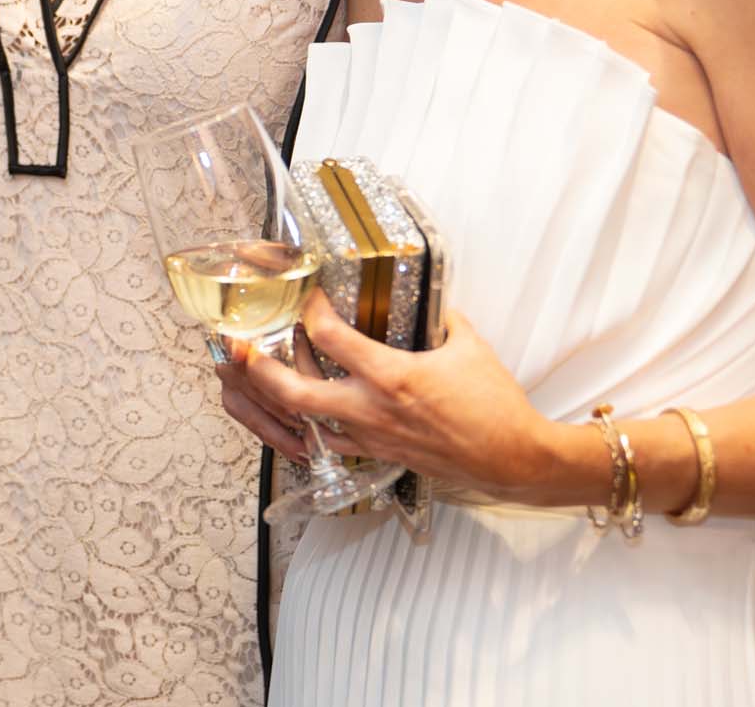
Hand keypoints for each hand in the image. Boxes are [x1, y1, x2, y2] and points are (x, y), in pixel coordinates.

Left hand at [219, 292, 562, 499]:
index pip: (330, 337)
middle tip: (241, 349)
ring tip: (266, 377)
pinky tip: (307, 413)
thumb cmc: (495, 404)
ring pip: (307, 422)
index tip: (309, 297)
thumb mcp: (469, 345)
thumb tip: (429, 300)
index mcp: (391, 375)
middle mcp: (372, 408)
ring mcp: (372, 436)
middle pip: (295, 392)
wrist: (513, 458)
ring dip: (282, 399)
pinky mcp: (380, 455)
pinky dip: (313, 428)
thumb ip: (442, 318)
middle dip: (260, 370)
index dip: (310, 310)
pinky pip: (333, 443)